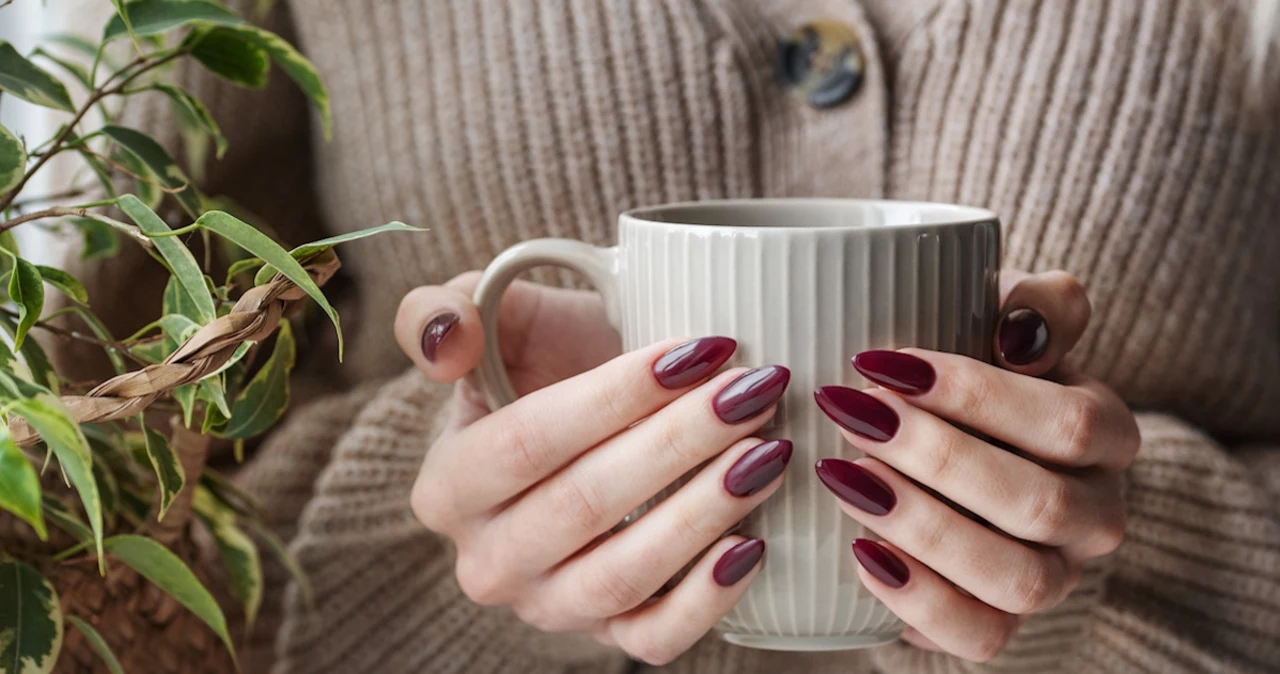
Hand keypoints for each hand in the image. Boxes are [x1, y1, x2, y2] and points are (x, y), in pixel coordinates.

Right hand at [394, 272, 792, 664]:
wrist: (591, 422)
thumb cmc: (548, 359)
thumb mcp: (491, 316)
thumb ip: (442, 309)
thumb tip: (447, 340)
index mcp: (448, 485)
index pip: (528, 442)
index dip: (615, 397)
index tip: (697, 352)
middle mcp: (488, 560)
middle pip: (584, 504)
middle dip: (680, 443)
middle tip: (753, 391)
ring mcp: (547, 605)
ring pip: (623, 574)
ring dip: (703, 512)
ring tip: (768, 451)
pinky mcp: (607, 635)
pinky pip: (655, 638)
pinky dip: (706, 598)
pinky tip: (753, 541)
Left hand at [813, 270, 1138, 661]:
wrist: (935, 438)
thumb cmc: (964, 361)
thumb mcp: (995, 310)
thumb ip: (1033, 302)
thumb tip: (1019, 333)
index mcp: (1105, 432)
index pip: (1070, 424)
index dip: (978, 396)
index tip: (880, 361)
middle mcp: (1094, 512)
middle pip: (1040, 504)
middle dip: (936, 458)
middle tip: (849, 414)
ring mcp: (1053, 577)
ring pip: (1017, 579)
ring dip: (924, 528)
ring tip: (844, 476)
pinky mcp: (1000, 624)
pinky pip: (981, 636)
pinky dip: (920, 600)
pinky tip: (860, 550)